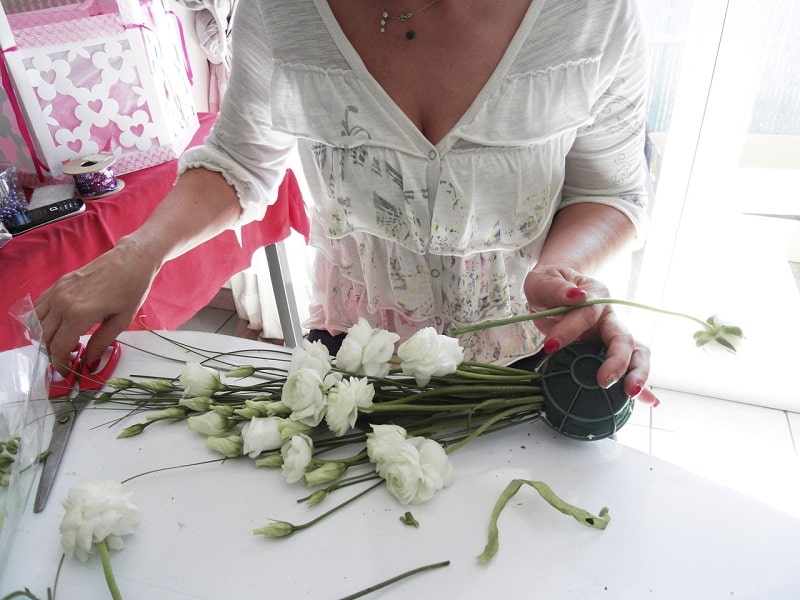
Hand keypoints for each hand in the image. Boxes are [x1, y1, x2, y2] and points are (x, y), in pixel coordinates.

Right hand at [35, 239, 158, 375]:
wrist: (130, 261)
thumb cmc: (131, 289)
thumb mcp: (121, 321)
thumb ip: (101, 343)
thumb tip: (89, 363)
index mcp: (79, 313)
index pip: (59, 347)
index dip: (60, 363)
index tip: (67, 370)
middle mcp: (63, 302)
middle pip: (44, 337)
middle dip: (52, 352)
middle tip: (66, 359)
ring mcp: (58, 291)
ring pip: (37, 322)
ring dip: (45, 337)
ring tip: (63, 344)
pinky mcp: (58, 284)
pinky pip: (39, 306)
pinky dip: (42, 320)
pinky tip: (57, 326)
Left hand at [523, 265, 658, 405]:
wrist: (552, 292)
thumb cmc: (549, 284)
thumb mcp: (544, 280)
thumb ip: (556, 288)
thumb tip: (575, 295)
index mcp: (595, 297)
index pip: (587, 313)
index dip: (570, 329)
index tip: (550, 346)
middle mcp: (609, 318)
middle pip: (624, 339)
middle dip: (618, 361)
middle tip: (604, 382)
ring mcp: (611, 336)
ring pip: (635, 354)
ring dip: (637, 374)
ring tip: (633, 394)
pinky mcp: (607, 352)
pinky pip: (628, 368)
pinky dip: (640, 385)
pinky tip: (648, 401)